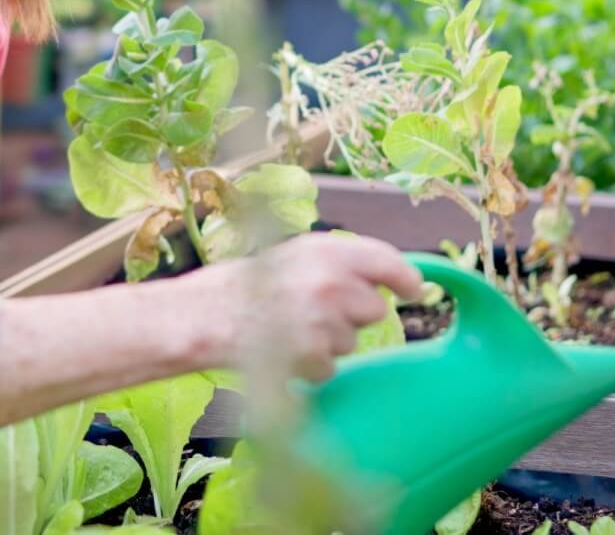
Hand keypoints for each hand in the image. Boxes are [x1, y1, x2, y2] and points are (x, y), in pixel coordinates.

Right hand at [189, 232, 422, 381]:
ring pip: (351, 341)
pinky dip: (310, 365)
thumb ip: (336, 263)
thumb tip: (385, 278)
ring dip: (327, 342)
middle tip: (310, 311)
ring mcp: (323, 320)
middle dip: (351, 315)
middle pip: (373, 310)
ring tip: (287, 329)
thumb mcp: (289, 256)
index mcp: (325, 249)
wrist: (201, 316)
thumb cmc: (240, 286)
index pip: (387, 261)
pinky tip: (282, 349)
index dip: (405, 278)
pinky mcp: (313, 354)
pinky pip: (330, 366)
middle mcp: (330, 281)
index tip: (413, 290)